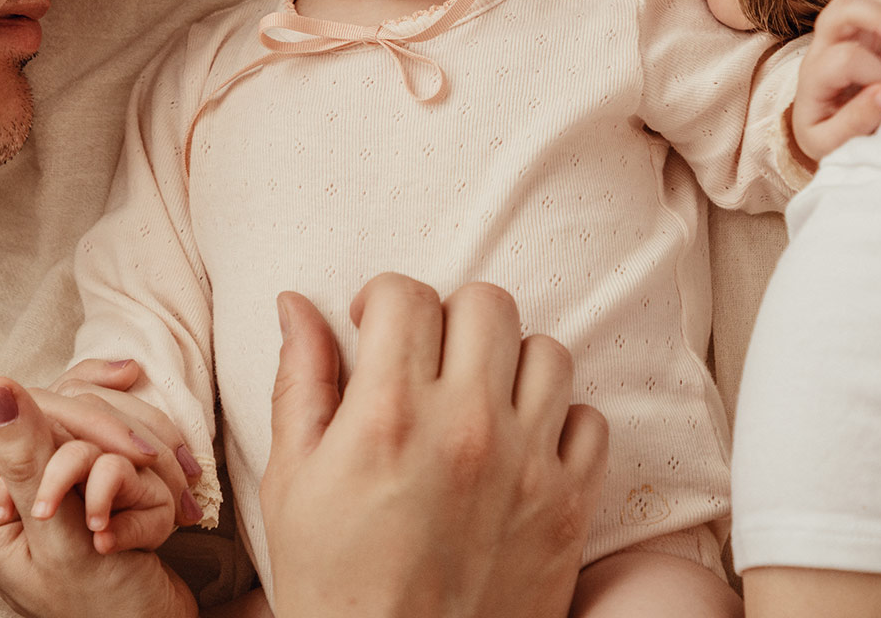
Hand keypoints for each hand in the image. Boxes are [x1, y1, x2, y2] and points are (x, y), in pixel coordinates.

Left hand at [0, 360, 201, 534]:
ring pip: (91, 420)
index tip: (140, 452)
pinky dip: (139, 442)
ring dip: (142, 437)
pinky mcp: (74, 487)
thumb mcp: (60, 544)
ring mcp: (40, 484)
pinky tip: (168, 452)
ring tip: (182, 473)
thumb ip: (26, 462)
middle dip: (122, 434)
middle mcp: (6, 488)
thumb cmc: (97, 614)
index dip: (91, 426)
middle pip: (64, 415)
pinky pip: (104, 439)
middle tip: (165, 462)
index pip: (33, 421)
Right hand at [258, 274, 608, 617]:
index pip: (407, 295)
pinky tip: (522, 445)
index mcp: (387, 415)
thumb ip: (301, 383)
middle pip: (487, 303)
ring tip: (479, 397)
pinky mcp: (569, 506)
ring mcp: (527, 464)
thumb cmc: (333, 585)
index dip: (383, 301)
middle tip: (428, 358)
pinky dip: (560, 423)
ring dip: (510, 363)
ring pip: (547, 352)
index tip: (375, 327)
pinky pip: (590, 420)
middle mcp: (465, 426)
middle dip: (450, 317)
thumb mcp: (291, 483)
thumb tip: (297, 304)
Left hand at [792, 0, 880, 162]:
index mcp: (814, 77)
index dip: (871, 73)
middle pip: (841, 8)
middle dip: (878, 15)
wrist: (822, 127)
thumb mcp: (831, 144)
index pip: (843, 57)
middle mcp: (823, 48)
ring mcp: (844, 35)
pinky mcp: (863, 31)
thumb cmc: (827, 135)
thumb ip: (854, 123)